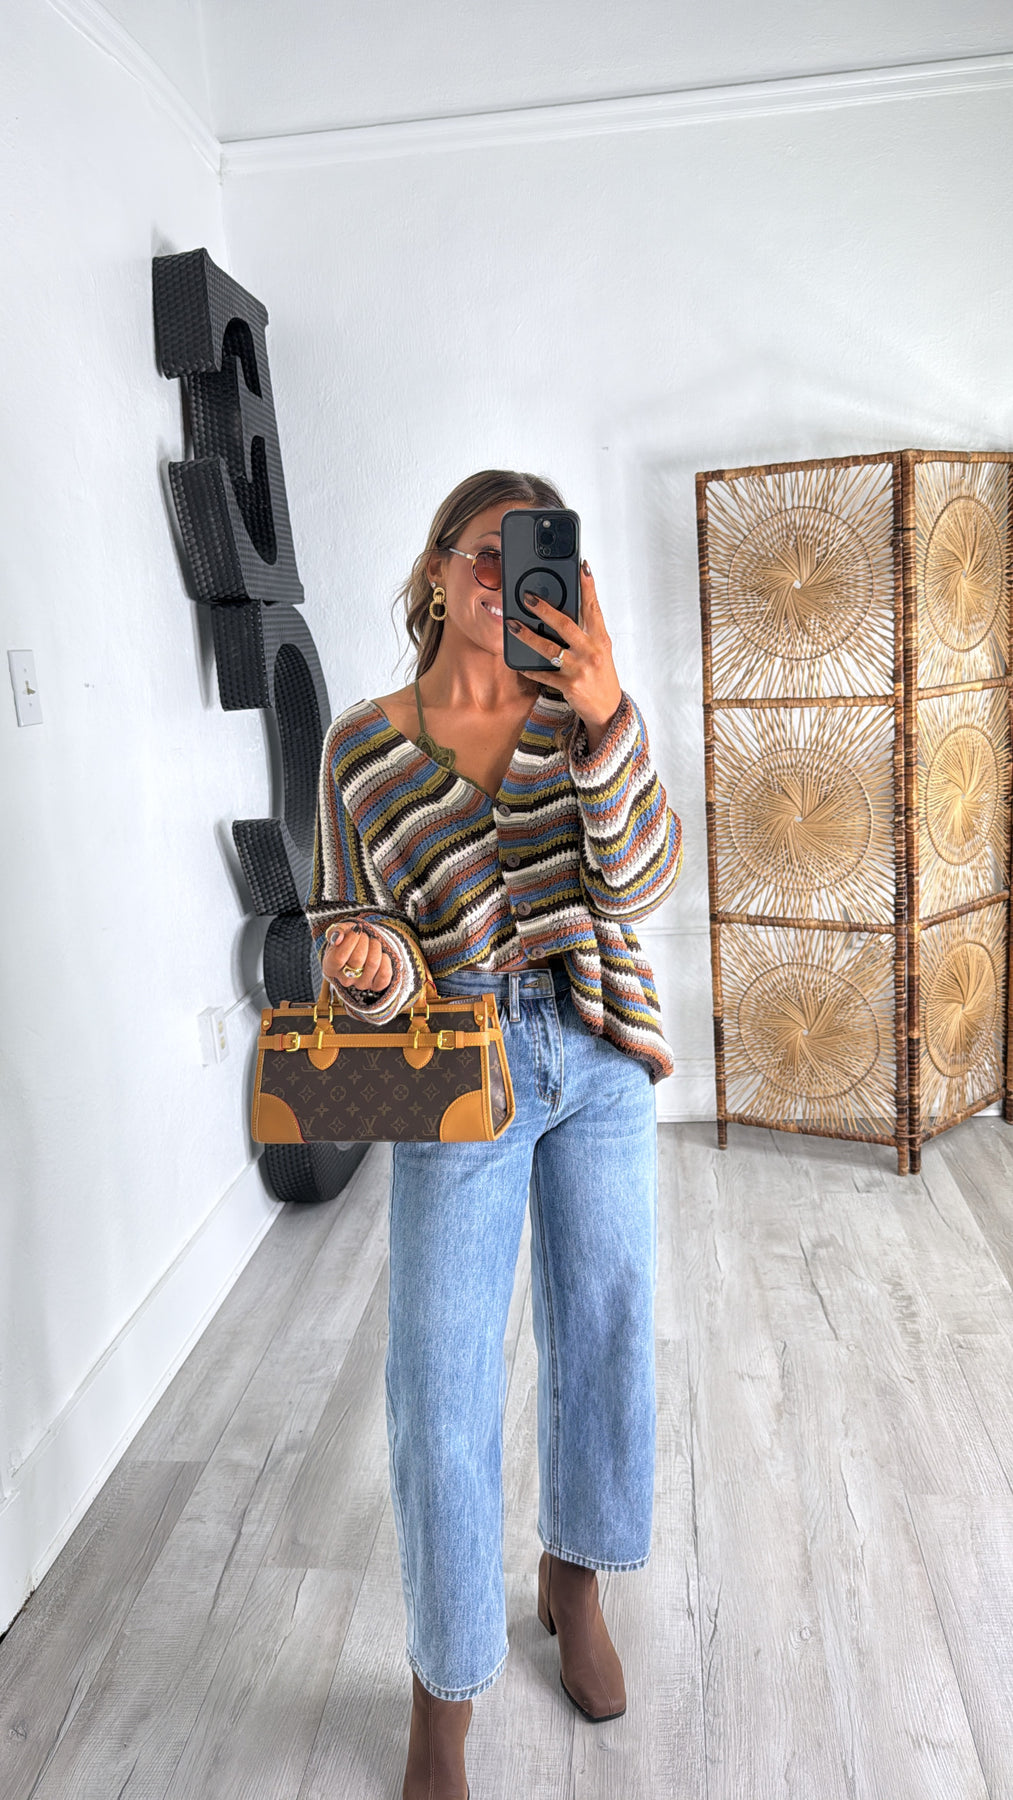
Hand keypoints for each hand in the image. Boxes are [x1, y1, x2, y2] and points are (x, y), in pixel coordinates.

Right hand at [321, 924, 392, 994]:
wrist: (362, 949)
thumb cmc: (348, 940)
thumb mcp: (340, 932)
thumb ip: (335, 932)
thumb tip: (338, 937)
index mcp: (330, 967)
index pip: (339, 957)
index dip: (351, 940)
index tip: (356, 929)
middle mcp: (344, 980)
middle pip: (357, 959)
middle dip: (364, 941)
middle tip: (364, 936)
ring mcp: (361, 985)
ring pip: (373, 964)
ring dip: (376, 946)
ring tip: (372, 943)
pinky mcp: (376, 986)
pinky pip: (385, 974)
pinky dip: (386, 960)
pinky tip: (381, 955)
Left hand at [507, 560, 621, 748]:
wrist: (608, 708)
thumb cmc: (601, 676)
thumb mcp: (600, 650)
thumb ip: (586, 631)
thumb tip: (565, 611)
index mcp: (601, 639)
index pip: (594, 608)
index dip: (589, 587)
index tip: (583, 567)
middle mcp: (592, 652)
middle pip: (566, 625)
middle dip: (544, 609)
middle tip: (527, 597)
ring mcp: (580, 669)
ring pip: (549, 649)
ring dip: (528, 636)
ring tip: (512, 626)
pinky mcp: (569, 686)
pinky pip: (544, 675)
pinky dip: (530, 669)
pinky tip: (519, 664)